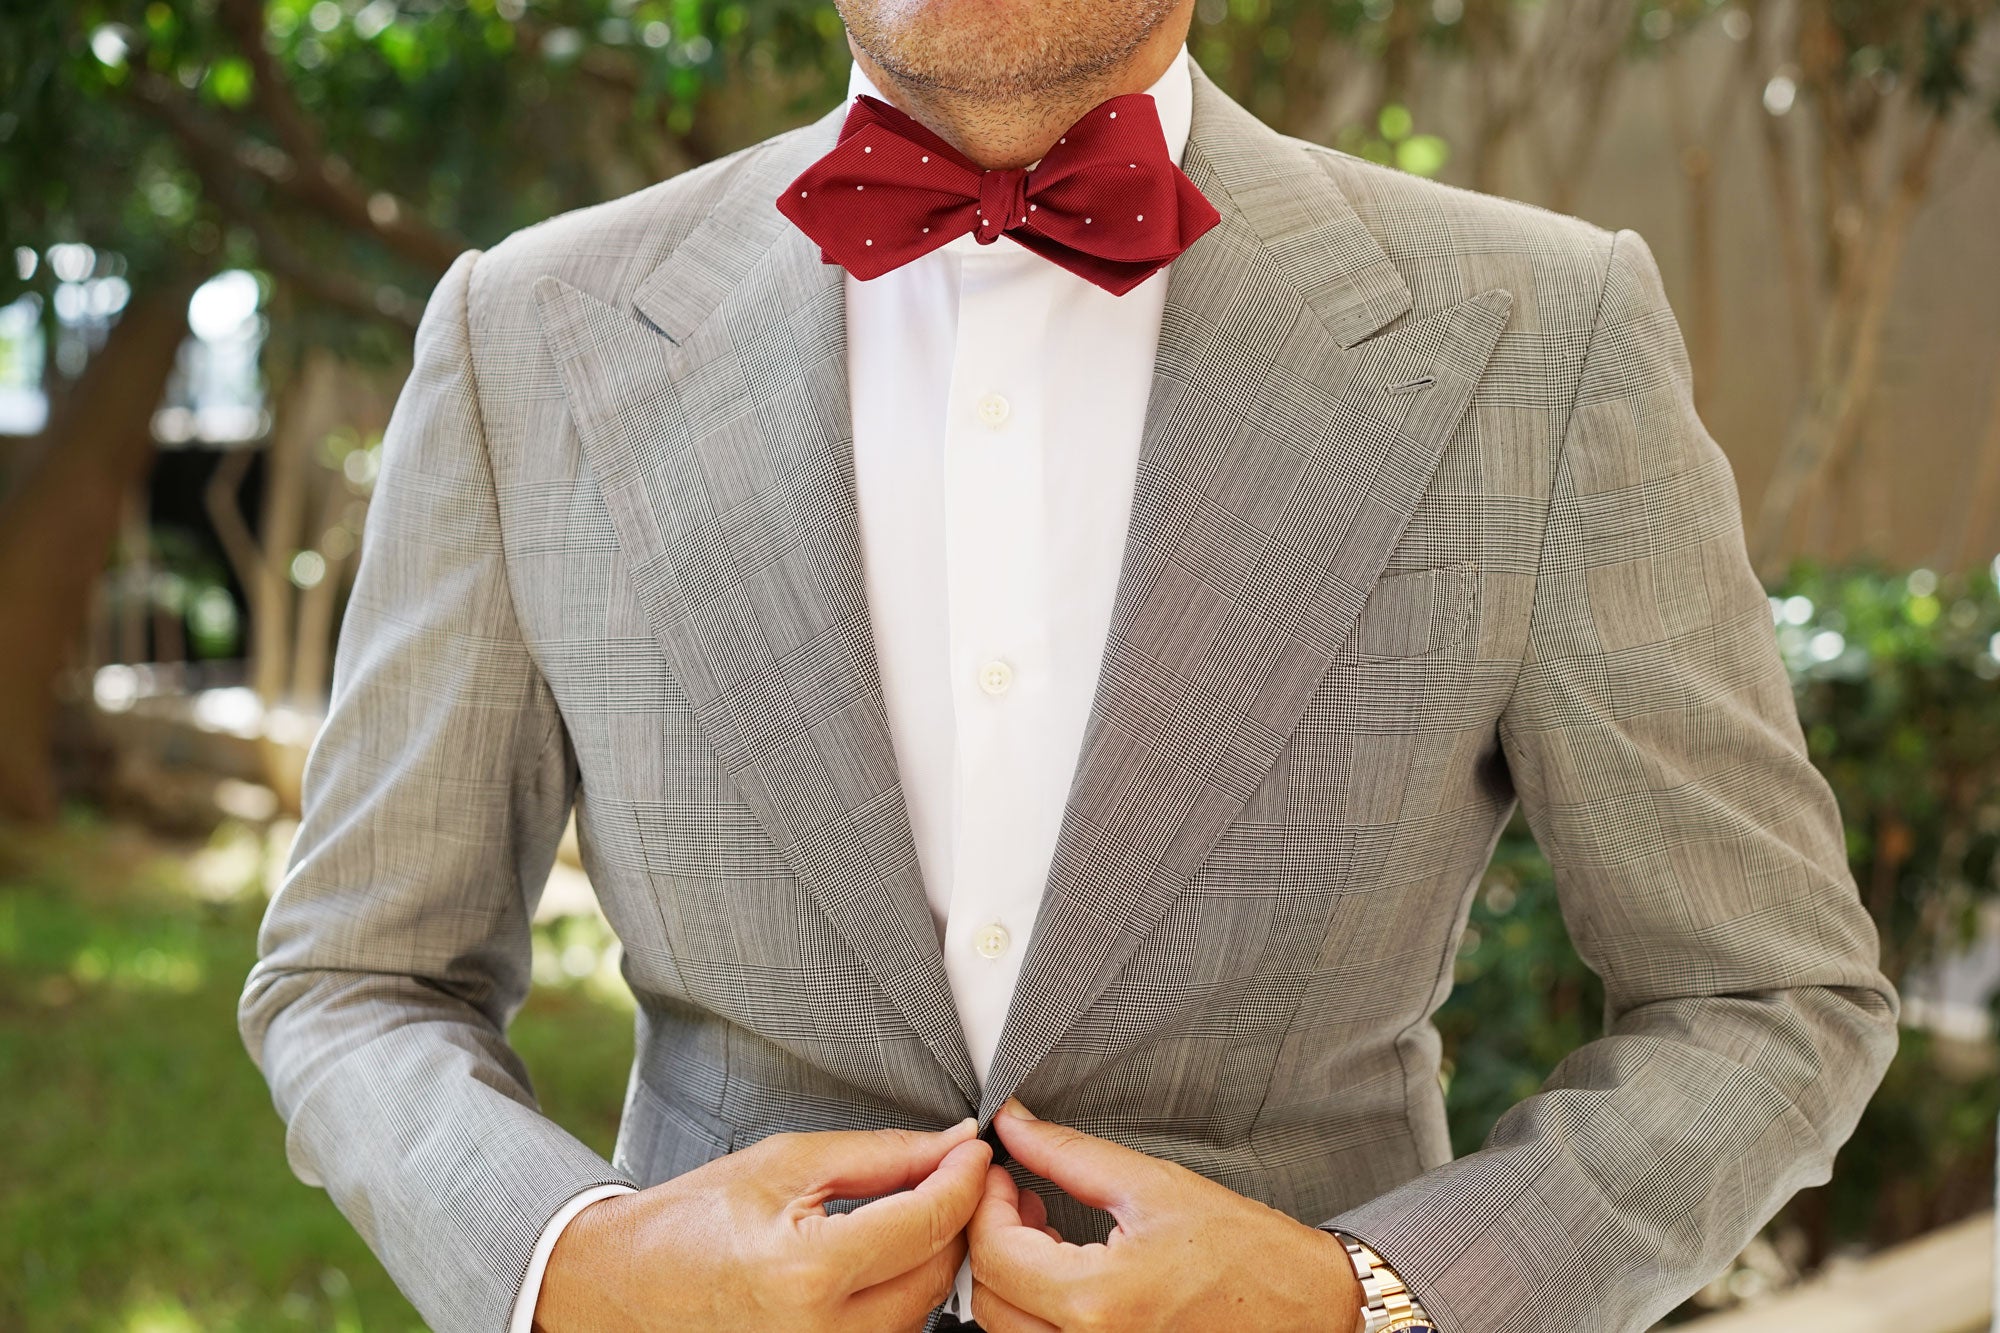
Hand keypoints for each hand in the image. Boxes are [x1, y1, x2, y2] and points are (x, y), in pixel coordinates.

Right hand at [534, 1117, 989, 1332]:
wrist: (631, 1284)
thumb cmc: (696, 1219)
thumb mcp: (789, 1163)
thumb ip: (883, 1157)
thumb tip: (952, 1146)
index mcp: (807, 1273)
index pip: (926, 1224)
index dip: (964, 1178)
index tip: (976, 1150)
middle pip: (937, 1271)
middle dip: (956, 1216)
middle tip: (953, 1172)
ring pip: (924, 1307)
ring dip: (932, 1255)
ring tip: (915, 1209)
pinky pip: (894, 1330)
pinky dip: (904, 1289)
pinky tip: (890, 1254)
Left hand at [968, 1100, 1362, 1332]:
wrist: (1307, 1307)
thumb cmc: (1249, 1253)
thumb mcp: (1152, 1185)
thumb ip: (1067, 1154)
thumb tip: (1014, 1126)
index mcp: (1098, 1301)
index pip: (994, 1252)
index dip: (985, 1201)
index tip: (1001, 1172)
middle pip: (989, 1296)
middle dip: (993, 1237)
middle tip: (1021, 1195)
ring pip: (1009, 1327)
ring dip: (1012, 1274)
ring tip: (1046, 1229)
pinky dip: (1038, 1306)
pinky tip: (1067, 1269)